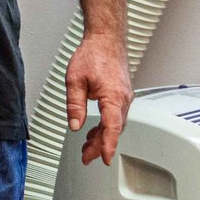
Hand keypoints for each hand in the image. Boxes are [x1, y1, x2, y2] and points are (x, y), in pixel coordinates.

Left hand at [66, 33, 132, 165]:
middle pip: (113, 129)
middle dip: (100, 145)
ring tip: (88, 148)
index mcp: (113, 97)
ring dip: (102, 137)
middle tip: (87, 158)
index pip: (112, 127)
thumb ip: (74, 105)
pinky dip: (106, 126)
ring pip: (115, 124)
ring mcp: (124, 97)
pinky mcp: (121, 95)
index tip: (104, 159)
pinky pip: (115, 116)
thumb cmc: (92, 55)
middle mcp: (123, 99)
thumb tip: (75, 125)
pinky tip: (94, 131)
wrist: (106, 40)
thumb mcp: (75, 80)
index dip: (107, 145)